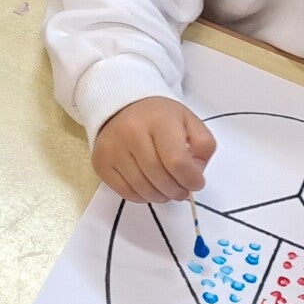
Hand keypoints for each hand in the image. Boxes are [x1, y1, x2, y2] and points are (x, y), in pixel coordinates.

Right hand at [92, 97, 216, 202]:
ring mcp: (113, 149)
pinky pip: (126, 193)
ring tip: (167, 189)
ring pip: (143, 189)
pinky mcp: (101, 163)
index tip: (196, 183)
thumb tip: (195, 174)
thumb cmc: (159, 117)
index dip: (191, 179)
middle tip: (182, 190)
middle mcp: (131, 132)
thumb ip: (203, 146)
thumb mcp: (189, 121)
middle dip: (177, 191)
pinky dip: (142, 196)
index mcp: (158, 120)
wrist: (121, 106)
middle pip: (160, 178)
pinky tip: (149, 186)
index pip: (177, 162)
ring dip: (161, 196)